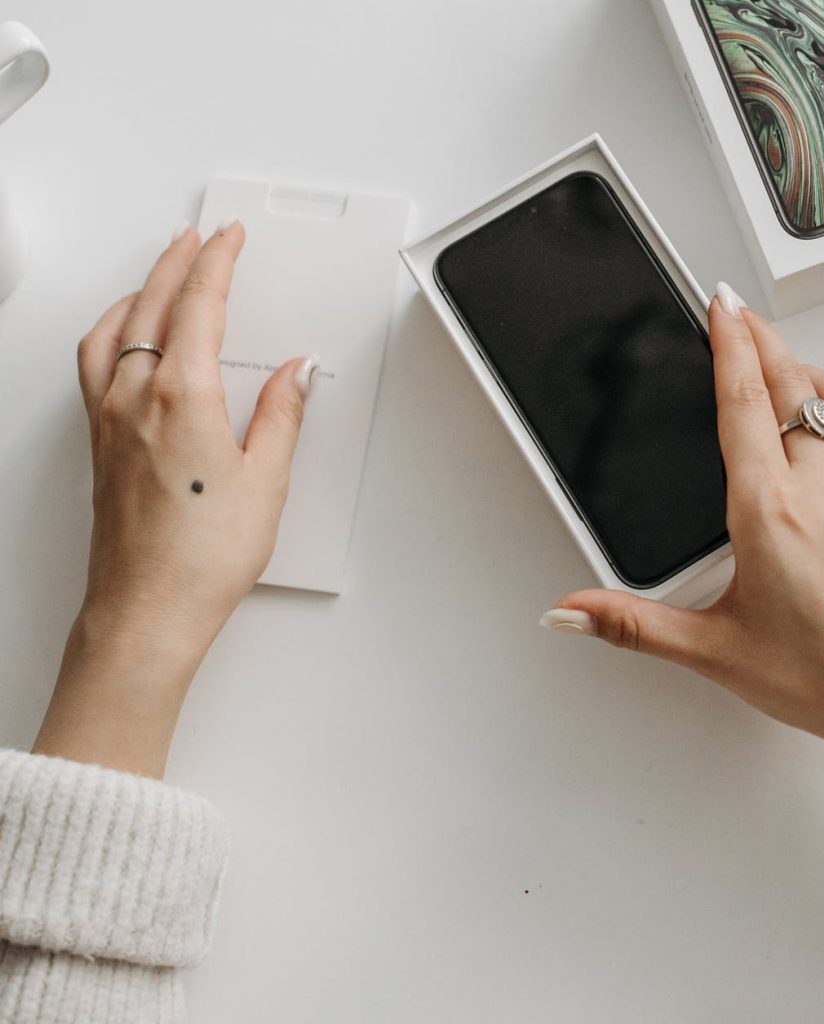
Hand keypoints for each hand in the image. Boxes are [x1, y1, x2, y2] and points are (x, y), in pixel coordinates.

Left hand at [34, 221, 317, 776]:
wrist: (147, 610)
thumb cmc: (202, 557)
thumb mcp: (267, 481)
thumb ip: (281, 415)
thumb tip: (294, 373)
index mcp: (183, 397)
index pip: (199, 305)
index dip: (218, 262)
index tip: (231, 239)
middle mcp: (135, 398)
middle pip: (152, 303)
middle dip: (179, 261)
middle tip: (202, 239)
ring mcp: (109, 418)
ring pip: (115, 325)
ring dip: (139, 288)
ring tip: (160, 271)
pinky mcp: (99, 443)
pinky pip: (95, 360)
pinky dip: (111, 327)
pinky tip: (122, 334)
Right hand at [544, 283, 823, 864]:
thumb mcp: (713, 649)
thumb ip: (632, 624)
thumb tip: (573, 611)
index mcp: (769, 510)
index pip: (742, 403)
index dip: (729, 345)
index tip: (721, 307)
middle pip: (790, 383)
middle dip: (762, 337)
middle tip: (741, 310)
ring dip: (803, 365)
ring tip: (782, 355)